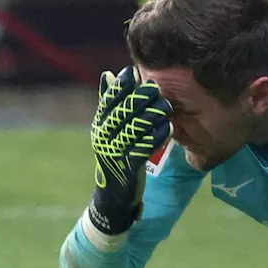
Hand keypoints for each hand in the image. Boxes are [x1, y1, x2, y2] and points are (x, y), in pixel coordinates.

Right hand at [87, 66, 171, 234]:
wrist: (114, 195)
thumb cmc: (117, 155)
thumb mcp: (112, 129)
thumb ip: (111, 103)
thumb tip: (109, 74)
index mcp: (100, 125)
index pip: (107, 102)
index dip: (119, 87)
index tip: (132, 72)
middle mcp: (103, 137)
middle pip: (120, 114)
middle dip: (138, 99)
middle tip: (156, 87)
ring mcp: (114, 153)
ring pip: (132, 131)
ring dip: (150, 116)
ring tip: (166, 106)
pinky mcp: (127, 168)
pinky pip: (141, 150)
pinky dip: (155, 138)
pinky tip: (168, 128)